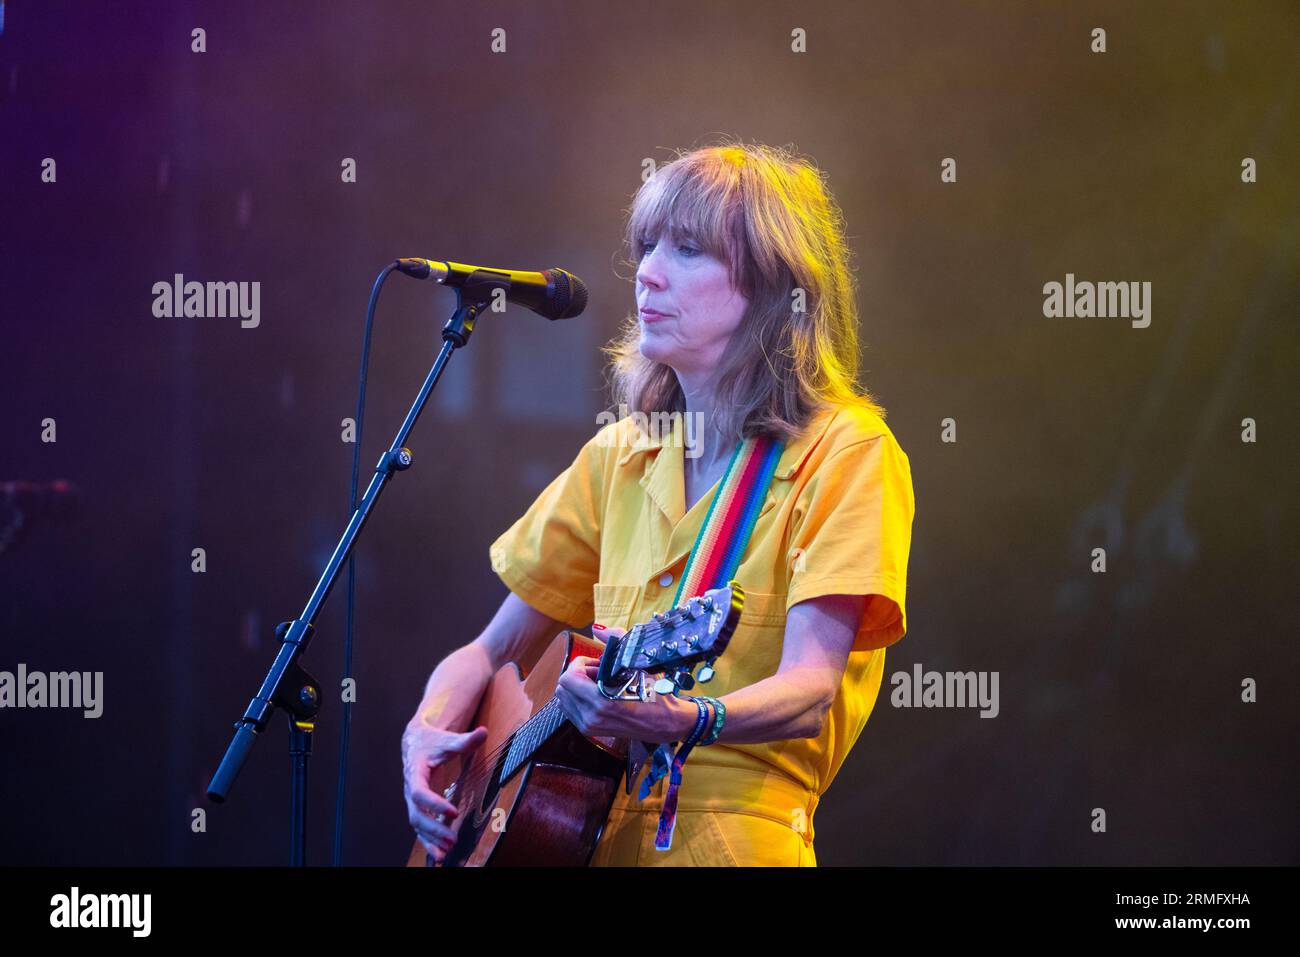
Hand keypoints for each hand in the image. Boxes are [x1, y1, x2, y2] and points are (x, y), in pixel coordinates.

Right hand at [401, 719, 488, 862]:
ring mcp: (413, 801)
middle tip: (452, 839)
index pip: (420, 793)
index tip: (453, 812)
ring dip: (430, 839)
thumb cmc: (431, 741)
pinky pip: (421, 828)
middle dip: (433, 829)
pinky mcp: (419, 807)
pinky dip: (428, 841)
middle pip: (417, 815)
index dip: (434, 804)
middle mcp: (410, 790)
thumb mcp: (446, 740)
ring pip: (417, 825)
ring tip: (446, 853)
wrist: (415, 742)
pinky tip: (440, 855)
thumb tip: (483, 732)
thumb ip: (464, 740)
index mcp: (414, 773)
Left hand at [553, 625, 692, 742]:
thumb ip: (617, 641)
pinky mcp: (589, 731)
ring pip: (564, 698)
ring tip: (600, 684)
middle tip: (600, 672)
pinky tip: (599, 694)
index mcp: (601, 702)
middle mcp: (591, 717)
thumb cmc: (656, 694)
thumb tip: (597, 628)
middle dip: (578, 674)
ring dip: (577, 687)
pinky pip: (570, 709)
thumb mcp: (640, 665)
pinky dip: (579, 697)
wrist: (666, 723)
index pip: (567, 678)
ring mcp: (588, 726)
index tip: (597, 663)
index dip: (579, 664)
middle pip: (562, 687)